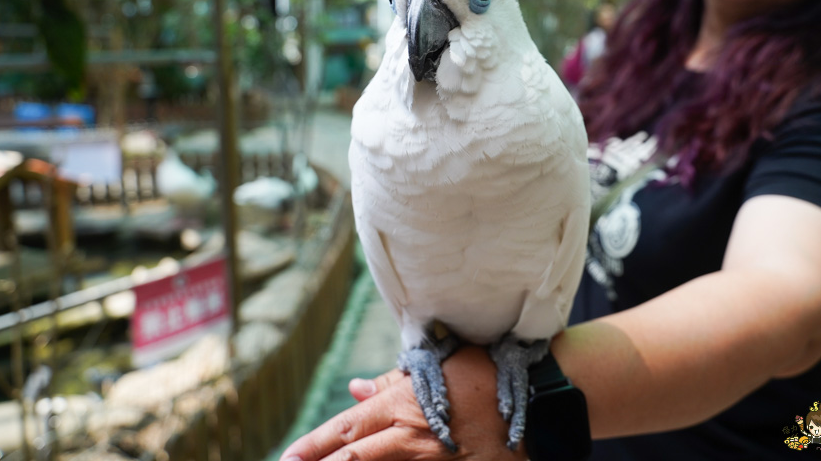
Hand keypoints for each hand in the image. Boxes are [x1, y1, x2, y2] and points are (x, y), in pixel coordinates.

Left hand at [280, 346, 527, 460]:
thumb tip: (354, 388)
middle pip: (354, 459)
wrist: (533, 399)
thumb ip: (390, 382)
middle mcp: (410, 436)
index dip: (312, 446)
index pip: (345, 429)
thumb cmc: (482, 372)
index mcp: (401, 405)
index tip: (286, 457)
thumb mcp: (433, 368)